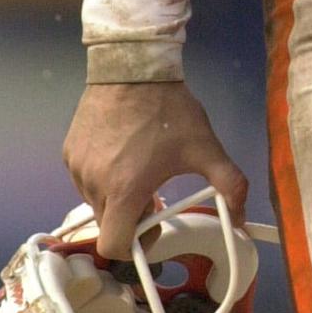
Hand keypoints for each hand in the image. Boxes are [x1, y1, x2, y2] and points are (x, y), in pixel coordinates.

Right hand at [62, 81, 248, 259]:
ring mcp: (77, 167)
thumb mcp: (205, 147)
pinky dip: (100, 177)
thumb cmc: (169, 109)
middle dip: (131, 218)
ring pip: (94, 201)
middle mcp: (95, 184)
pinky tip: (120, 154)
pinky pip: (83, 178)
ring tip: (137, 170)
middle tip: (153, 194)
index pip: (114, 246)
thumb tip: (242, 217)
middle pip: (108, 224)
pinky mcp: (68, 151)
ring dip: (115, 197)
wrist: (132, 66)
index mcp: (125, 190)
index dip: (134, 246)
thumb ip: (230, 184)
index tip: (151, 227)